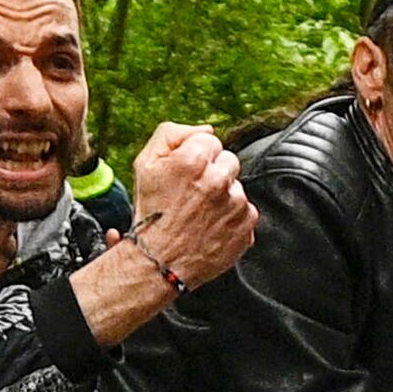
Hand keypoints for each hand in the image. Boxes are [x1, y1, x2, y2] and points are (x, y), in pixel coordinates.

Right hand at [125, 122, 256, 290]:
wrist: (159, 262)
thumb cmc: (150, 214)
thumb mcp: (145, 164)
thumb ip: (172, 134)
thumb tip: (206, 128)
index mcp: (193, 160)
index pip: (210, 141)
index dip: (195, 157)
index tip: (185, 175)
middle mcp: (218, 180)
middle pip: (228, 161)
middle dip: (213, 174)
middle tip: (192, 195)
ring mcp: (235, 205)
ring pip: (236, 187)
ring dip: (223, 197)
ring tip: (200, 214)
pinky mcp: (246, 227)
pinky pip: (246, 212)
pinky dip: (232, 218)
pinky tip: (212, 227)